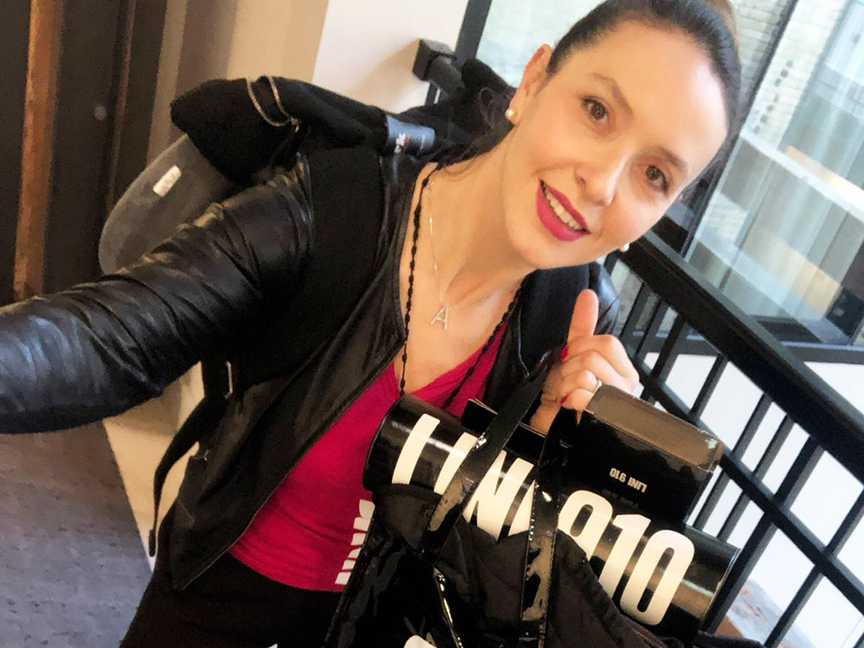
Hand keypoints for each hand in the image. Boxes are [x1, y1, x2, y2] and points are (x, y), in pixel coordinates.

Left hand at [530, 289, 639, 432]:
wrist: (553, 423)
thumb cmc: (566, 390)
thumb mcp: (573, 354)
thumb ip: (583, 326)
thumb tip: (588, 294)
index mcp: (623, 369)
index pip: (608, 343)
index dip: (582, 345)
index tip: (571, 357)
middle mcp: (625, 387)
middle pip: (594, 357)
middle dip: (570, 365)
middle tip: (567, 378)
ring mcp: (615, 404)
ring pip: (586, 374)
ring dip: (565, 383)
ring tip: (566, 393)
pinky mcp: (601, 419)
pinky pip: (581, 394)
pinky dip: (567, 398)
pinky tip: (568, 405)